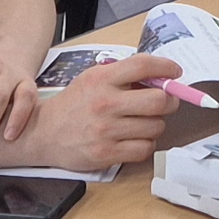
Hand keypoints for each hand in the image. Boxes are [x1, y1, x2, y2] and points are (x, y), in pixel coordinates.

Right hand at [15, 52, 181, 173]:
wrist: (43, 133)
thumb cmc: (73, 105)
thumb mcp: (92, 79)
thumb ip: (122, 75)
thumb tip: (160, 76)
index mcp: (102, 79)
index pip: (143, 65)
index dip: (166, 67)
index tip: (176, 72)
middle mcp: (105, 103)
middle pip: (158, 100)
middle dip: (169, 101)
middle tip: (166, 102)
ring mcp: (106, 130)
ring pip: (155, 127)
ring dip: (155, 125)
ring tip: (143, 122)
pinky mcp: (106, 153)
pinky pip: (144, 149)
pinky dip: (145, 144)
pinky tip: (135, 139)